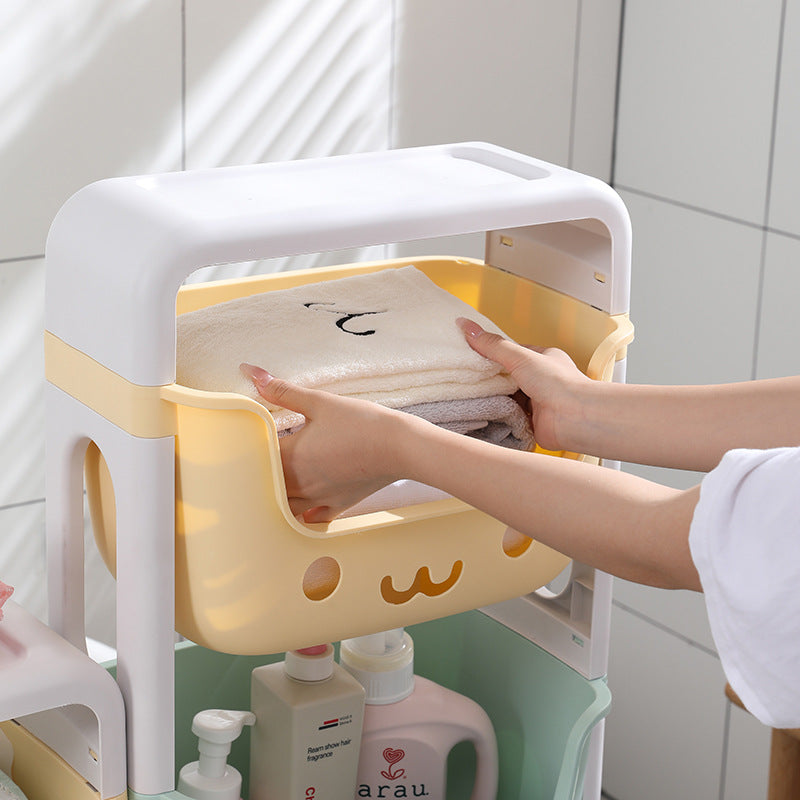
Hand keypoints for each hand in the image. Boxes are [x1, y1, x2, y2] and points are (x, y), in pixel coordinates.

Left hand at [240, 364, 408, 521]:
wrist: (400, 446)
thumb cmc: (362, 423)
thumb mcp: (319, 401)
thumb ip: (283, 390)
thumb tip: (251, 372)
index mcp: (290, 458)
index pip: (256, 459)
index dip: (249, 450)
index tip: (245, 442)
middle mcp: (300, 483)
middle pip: (266, 487)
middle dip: (260, 475)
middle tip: (257, 462)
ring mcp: (319, 498)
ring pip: (285, 507)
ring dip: (278, 496)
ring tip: (276, 483)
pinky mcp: (339, 504)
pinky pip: (313, 517)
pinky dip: (304, 513)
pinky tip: (304, 506)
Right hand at [456, 317, 592, 452]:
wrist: (575, 418)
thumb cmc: (558, 383)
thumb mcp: (520, 357)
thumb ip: (493, 345)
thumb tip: (466, 326)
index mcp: (544, 359)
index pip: (513, 353)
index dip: (493, 353)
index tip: (471, 355)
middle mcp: (541, 380)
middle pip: (508, 377)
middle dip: (491, 379)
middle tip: (467, 377)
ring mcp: (537, 402)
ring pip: (508, 398)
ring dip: (494, 399)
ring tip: (470, 396)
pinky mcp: (532, 423)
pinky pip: (509, 418)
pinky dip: (499, 417)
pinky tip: (484, 413)